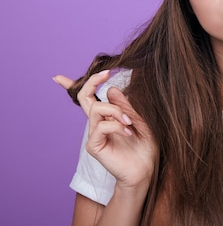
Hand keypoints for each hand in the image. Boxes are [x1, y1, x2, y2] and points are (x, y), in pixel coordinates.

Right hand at [54, 71, 156, 190]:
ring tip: (129, 123)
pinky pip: (101, 126)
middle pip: (84, 98)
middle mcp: (97, 123)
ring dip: (116, 111)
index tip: (58, 77)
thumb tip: (110, 88)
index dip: (72, 86)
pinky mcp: (94, 145)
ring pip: (97, 109)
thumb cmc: (144, 144)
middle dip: (92, 82)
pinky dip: (116, 125)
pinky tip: (127, 133)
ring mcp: (94, 134)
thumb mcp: (138, 120)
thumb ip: (125, 106)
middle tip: (106, 73)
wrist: (145, 168)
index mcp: (107, 116)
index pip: (87, 98)